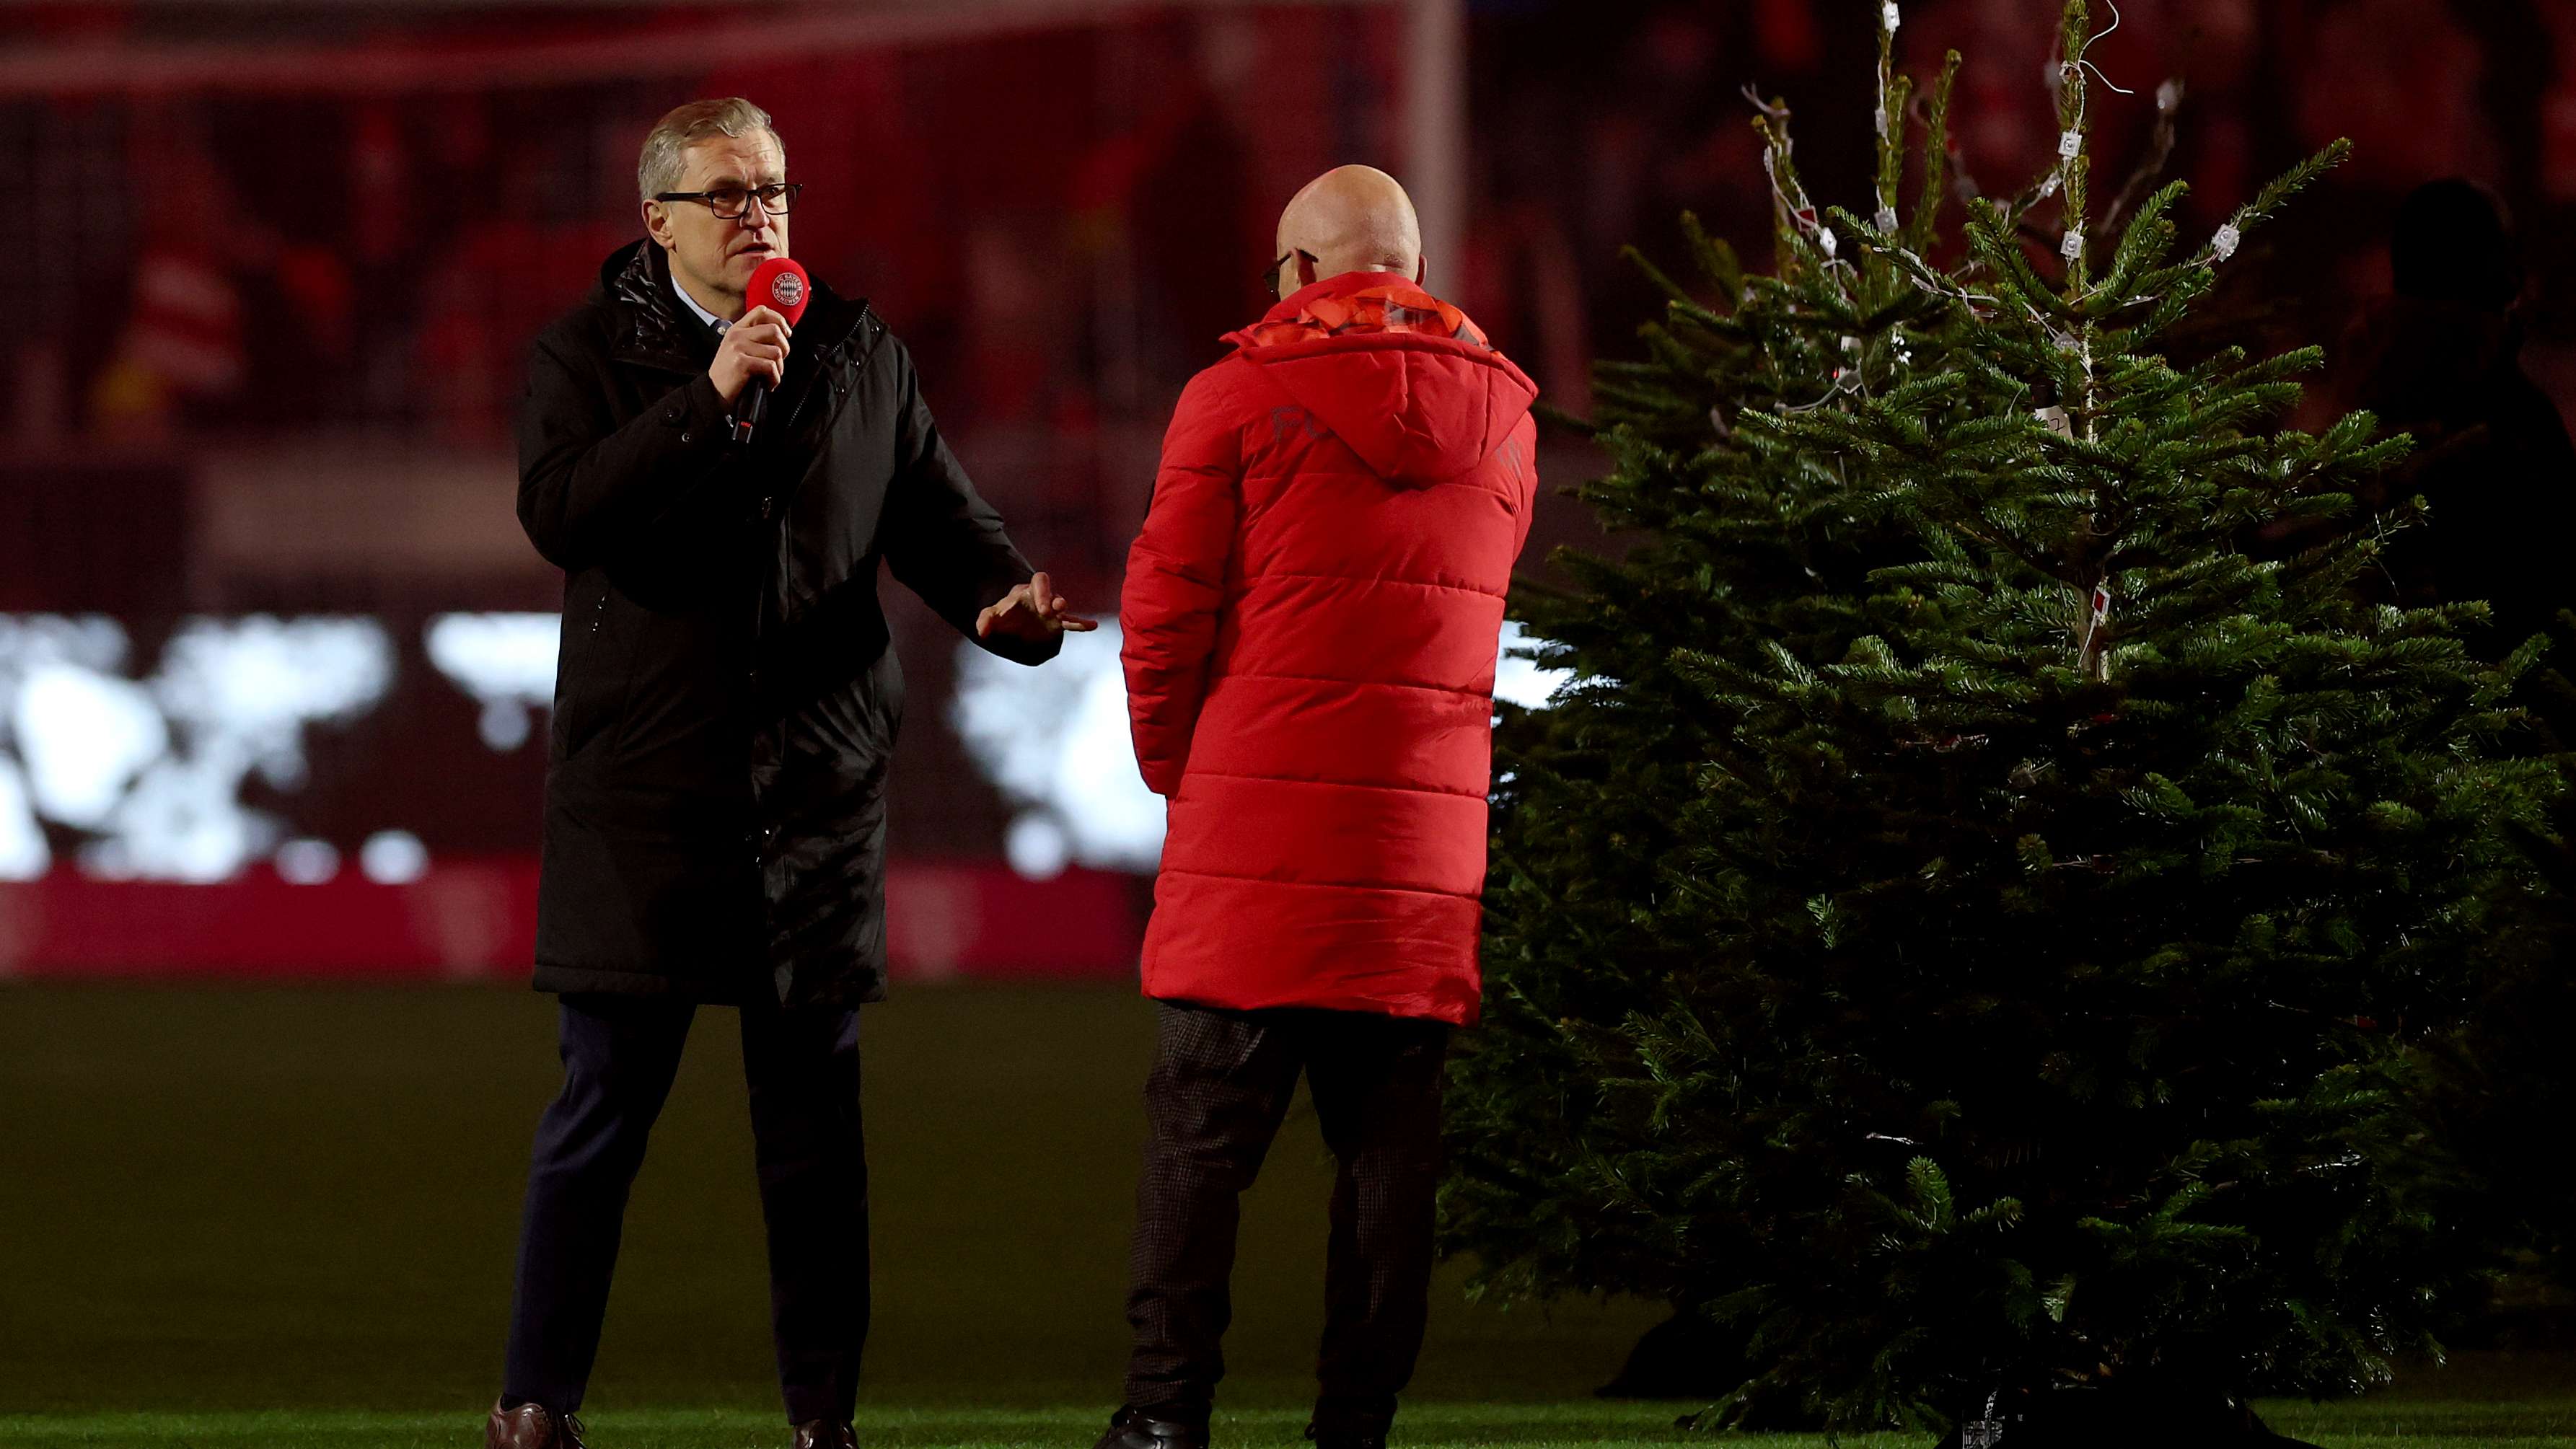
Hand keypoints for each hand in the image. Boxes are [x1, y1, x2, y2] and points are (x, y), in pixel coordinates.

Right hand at [709, 306, 791, 404]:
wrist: (714, 393)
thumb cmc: (731, 374)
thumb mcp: (738, 349)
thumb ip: (755, 338)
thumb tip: (783, 335)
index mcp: (737, 329)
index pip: (761, 311)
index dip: (780, 320)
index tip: (786, 334)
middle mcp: (737, 335)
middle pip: (774, 330)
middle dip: (784, 348)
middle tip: (779, 361)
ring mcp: (738, 347)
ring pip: (776, 351)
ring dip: (779, 368)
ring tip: (771, 376)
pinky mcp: (741, 362)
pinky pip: (771, 367)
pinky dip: (774, 379)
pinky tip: (768, 384)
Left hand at [976, 571, 1098, 641]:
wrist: (1011, 624)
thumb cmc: (1004, 614)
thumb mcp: (992, 615)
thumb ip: (986, 620)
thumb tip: (981, 633)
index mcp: (1029, 590)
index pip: (1040, 581)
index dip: (1044, 591)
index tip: (1043, 608)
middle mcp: (1043, 598)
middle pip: (1053, 593)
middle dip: (1054, 601)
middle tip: (1053, 611)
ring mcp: (1052, 611)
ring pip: (1063, 607)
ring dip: (1068, 613)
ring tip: (1069, 618)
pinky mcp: (1057, 624)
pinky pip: (1071, 622)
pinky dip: (1081, 624)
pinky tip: (1093, 626)